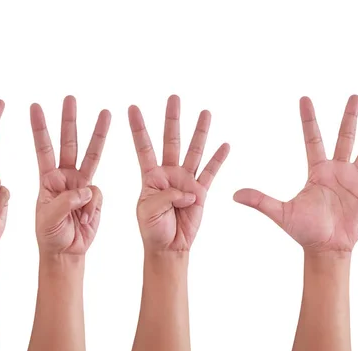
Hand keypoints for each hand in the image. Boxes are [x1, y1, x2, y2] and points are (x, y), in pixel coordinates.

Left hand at [30, 96, 110, 255]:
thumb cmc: (49, 235)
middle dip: (68, 120)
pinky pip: (98, 195)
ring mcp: (81, 185)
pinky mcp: (95, 196)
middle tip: (69, 98)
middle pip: (67, 143)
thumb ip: (65, 202)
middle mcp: (65, 177)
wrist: (66, 252)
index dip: (39, 128)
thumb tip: (87, 189)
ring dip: (98, 134)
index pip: (42, 148)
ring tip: (105, 112)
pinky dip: (92, 208)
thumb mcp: (47, 219)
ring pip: (91, 155)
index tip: (35, 106)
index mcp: (47, 179)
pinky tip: (84, 220)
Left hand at [128, 95, 229, 251]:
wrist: (168, 247)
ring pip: (193, 151)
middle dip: (172, 119)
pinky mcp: (200, 192)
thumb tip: (189, 191)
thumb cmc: (152, 229)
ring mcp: (185, 181)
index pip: (143, 147)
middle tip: (173, 97)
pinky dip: (218, 159)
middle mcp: (169, 173)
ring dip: (199, 132)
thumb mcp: (148, 210)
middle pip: (171, 140)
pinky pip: (210, 172)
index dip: (138, 128)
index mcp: (150, 176)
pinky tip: (224, 145)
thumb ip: (166, 197)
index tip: (132, 108)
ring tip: (205, 112)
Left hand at [234, 95, 357, 252]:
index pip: (312, 138)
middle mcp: (336, 170)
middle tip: (354, 96)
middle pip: (344, 137)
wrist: (325, 248)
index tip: (304, 98)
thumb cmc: (303, 230)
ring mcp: (354, 180)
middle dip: (349, 117)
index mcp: (316, 170)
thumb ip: (260, 200)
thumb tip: (233, 194)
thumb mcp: (280, 213)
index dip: (309, 118)